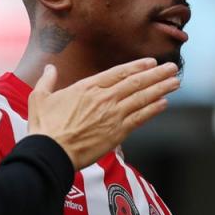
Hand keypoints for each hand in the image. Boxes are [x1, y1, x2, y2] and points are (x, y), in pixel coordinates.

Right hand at [27, 59, 179, 169]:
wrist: (51, 152)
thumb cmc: (44, 127)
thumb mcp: (40, 98)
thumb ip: (47, 80)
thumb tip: (49, 68)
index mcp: (87, 87)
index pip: (118, 72)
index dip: (137, 66)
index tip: (151, 62)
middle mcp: (103, 98)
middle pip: (136, 82)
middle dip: (156, 74)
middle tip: (172, 67)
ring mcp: (112, 115)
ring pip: (142, 98)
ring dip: (160, 89)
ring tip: (175, 82)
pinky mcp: (117, 133)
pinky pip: (140, 118)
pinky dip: (153, 109)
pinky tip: (163, 103)